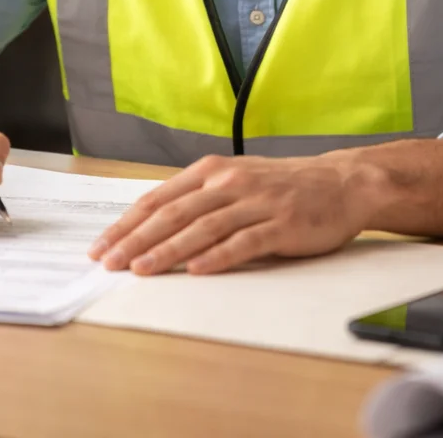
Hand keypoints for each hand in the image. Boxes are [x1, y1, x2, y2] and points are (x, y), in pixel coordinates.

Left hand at [87, 153, 374, 275]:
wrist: (340, 182)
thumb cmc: (283, 187)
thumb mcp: (235, 182)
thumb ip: (199, 200)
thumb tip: (152, 228)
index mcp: (211, 172)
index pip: (157, 199)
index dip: (126, 223)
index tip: (102, 245)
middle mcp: (229, 183)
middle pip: (172, 214)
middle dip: (135, 239)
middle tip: (108, 262)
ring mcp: (255, 202)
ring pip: (201, 229)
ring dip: (167, 250)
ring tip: (141, 269)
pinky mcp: (281, 223)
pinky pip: (244, 242)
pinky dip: (218, 256)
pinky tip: (196, 270)